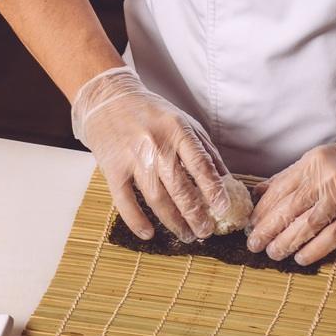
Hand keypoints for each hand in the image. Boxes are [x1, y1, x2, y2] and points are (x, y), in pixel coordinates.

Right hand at [71, 67, 248, 240]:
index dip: (214, 190)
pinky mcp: (112, 169)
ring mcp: (132, 158)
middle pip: (180, 187)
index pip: (200, 165)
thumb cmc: (151, 113)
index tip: (223, 210)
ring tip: (185, 235)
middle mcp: (156, 144)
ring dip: (173, 221)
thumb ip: (205, 149)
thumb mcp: (183, 121)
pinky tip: (149, 234)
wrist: (109, 99)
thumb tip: (227, 180)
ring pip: (156, 198)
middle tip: (205, 232)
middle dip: (195, 214)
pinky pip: (125, 201)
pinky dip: (137, 221)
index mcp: (177, 130)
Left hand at [247, 123, 335, 264]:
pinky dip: (312, 251)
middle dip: (266, 230)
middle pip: (287, 209)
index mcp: (314, 161)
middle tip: (254, 245)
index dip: (261, 210)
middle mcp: (327, 177)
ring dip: (285, 243)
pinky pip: (329, 239)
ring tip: (273, 254)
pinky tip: (300, 258)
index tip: (250, 224)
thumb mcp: (325, 158)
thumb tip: (260, 193)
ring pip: (305, 226)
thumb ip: (293, 175)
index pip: (278, 189)